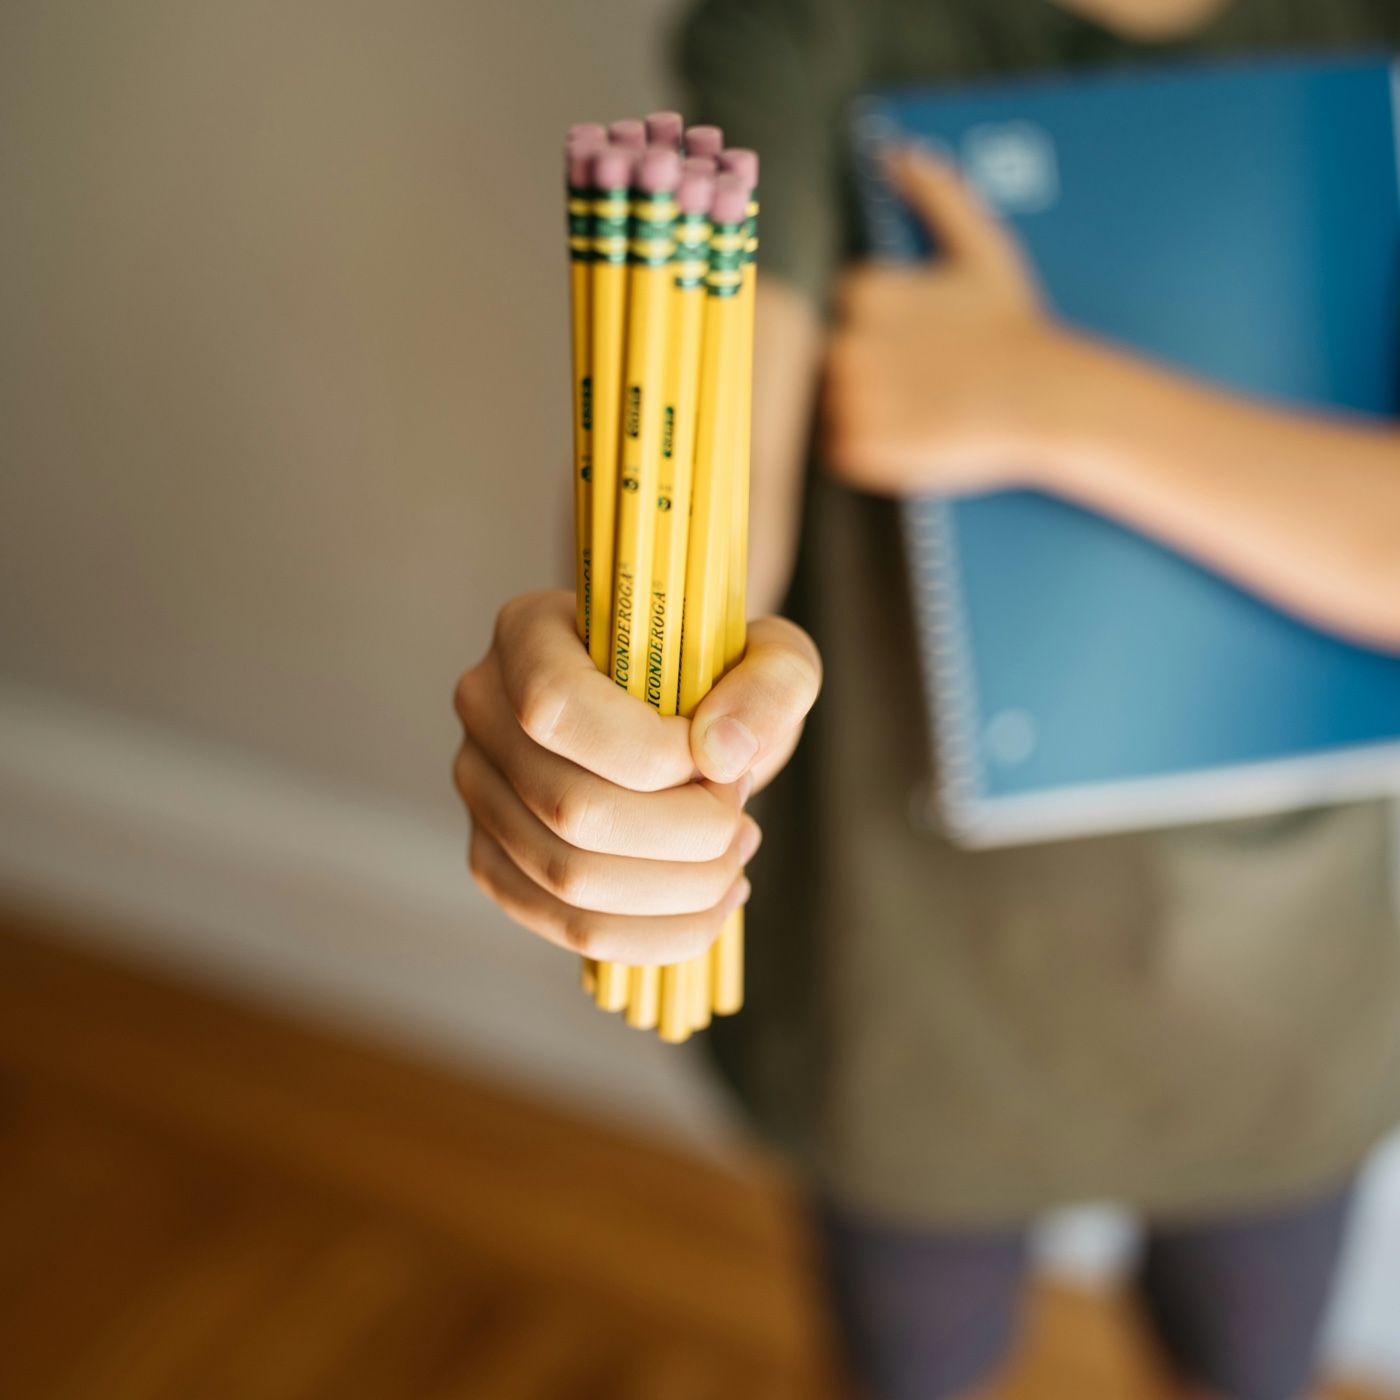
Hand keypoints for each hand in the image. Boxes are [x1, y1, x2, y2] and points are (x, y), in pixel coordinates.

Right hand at [453, 591, 820, 964]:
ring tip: (735, 856)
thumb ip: (770, 683)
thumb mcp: (771, 653)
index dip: (652, 754)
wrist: (685, 715)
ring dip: (681, 887)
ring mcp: (480, 791)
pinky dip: (658, 933)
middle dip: (686, 830)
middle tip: (740, 814)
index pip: (559, 711)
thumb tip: (722, 753)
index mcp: (528, 634)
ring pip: (570, 882)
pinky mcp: (497, 861)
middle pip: (570, 810)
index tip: (720, 760)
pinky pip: (570, 929)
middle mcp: (484, 709)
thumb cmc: (721, 675)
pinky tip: (712, 900)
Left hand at [825, 145, 1067, 494]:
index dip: (884, 330)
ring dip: (866, 410)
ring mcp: (854, 400)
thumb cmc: (1014, 328)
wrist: (1044, 399)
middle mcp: (849, 345)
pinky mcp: (862, 447)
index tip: (922, 341)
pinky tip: (912, 437)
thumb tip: (899, 151)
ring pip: (831, 406)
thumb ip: (936, 194)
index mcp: (864, 293)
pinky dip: (868, 450)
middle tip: (924, 380)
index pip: (844, 312)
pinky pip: (840, 450)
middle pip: (832, 359)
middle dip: (871, 369)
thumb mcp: (980, 248)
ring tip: (921, 409)